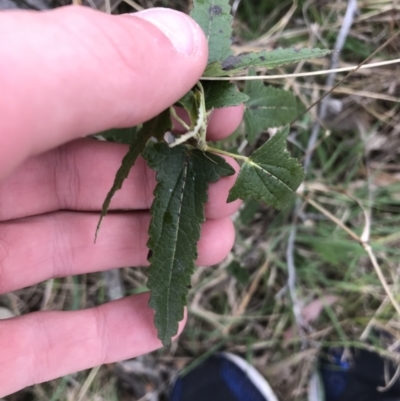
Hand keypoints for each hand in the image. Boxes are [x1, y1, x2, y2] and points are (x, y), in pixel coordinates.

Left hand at [0, 6, 242, 395]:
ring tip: (220, 241)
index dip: (161, 97)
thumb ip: (82, 64)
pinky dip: (104, 329)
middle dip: (169, 179)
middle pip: (85, 174)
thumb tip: (185, 41)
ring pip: (72, 250)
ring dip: (153, 246)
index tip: (227, 111)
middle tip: (232, 186)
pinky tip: (162, 317)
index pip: (80, 91)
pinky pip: (40, 338)